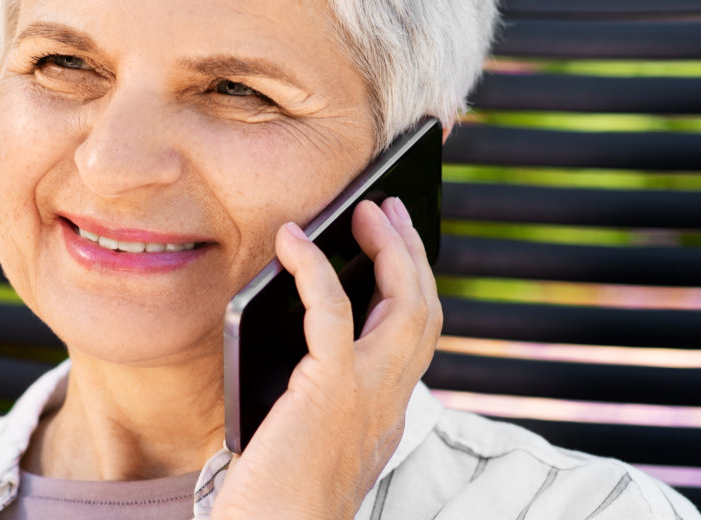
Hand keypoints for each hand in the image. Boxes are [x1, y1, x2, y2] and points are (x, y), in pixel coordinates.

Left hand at [211, 197, 443, 519]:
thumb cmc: (276, 506)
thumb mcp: (307, 443)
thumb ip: (314, 400)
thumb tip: (295, 353)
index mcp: (385, 420)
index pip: (416, 343)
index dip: (414, 291)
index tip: (400, 252)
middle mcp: (390, 406)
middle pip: (424, 313)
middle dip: (412, 254)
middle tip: (389, 212)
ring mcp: (367, 396)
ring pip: (405, 302)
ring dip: (390, 248)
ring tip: (365, 210)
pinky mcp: (330, 390)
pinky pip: (328, 308)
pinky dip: (314, 266)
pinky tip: (292, 240)